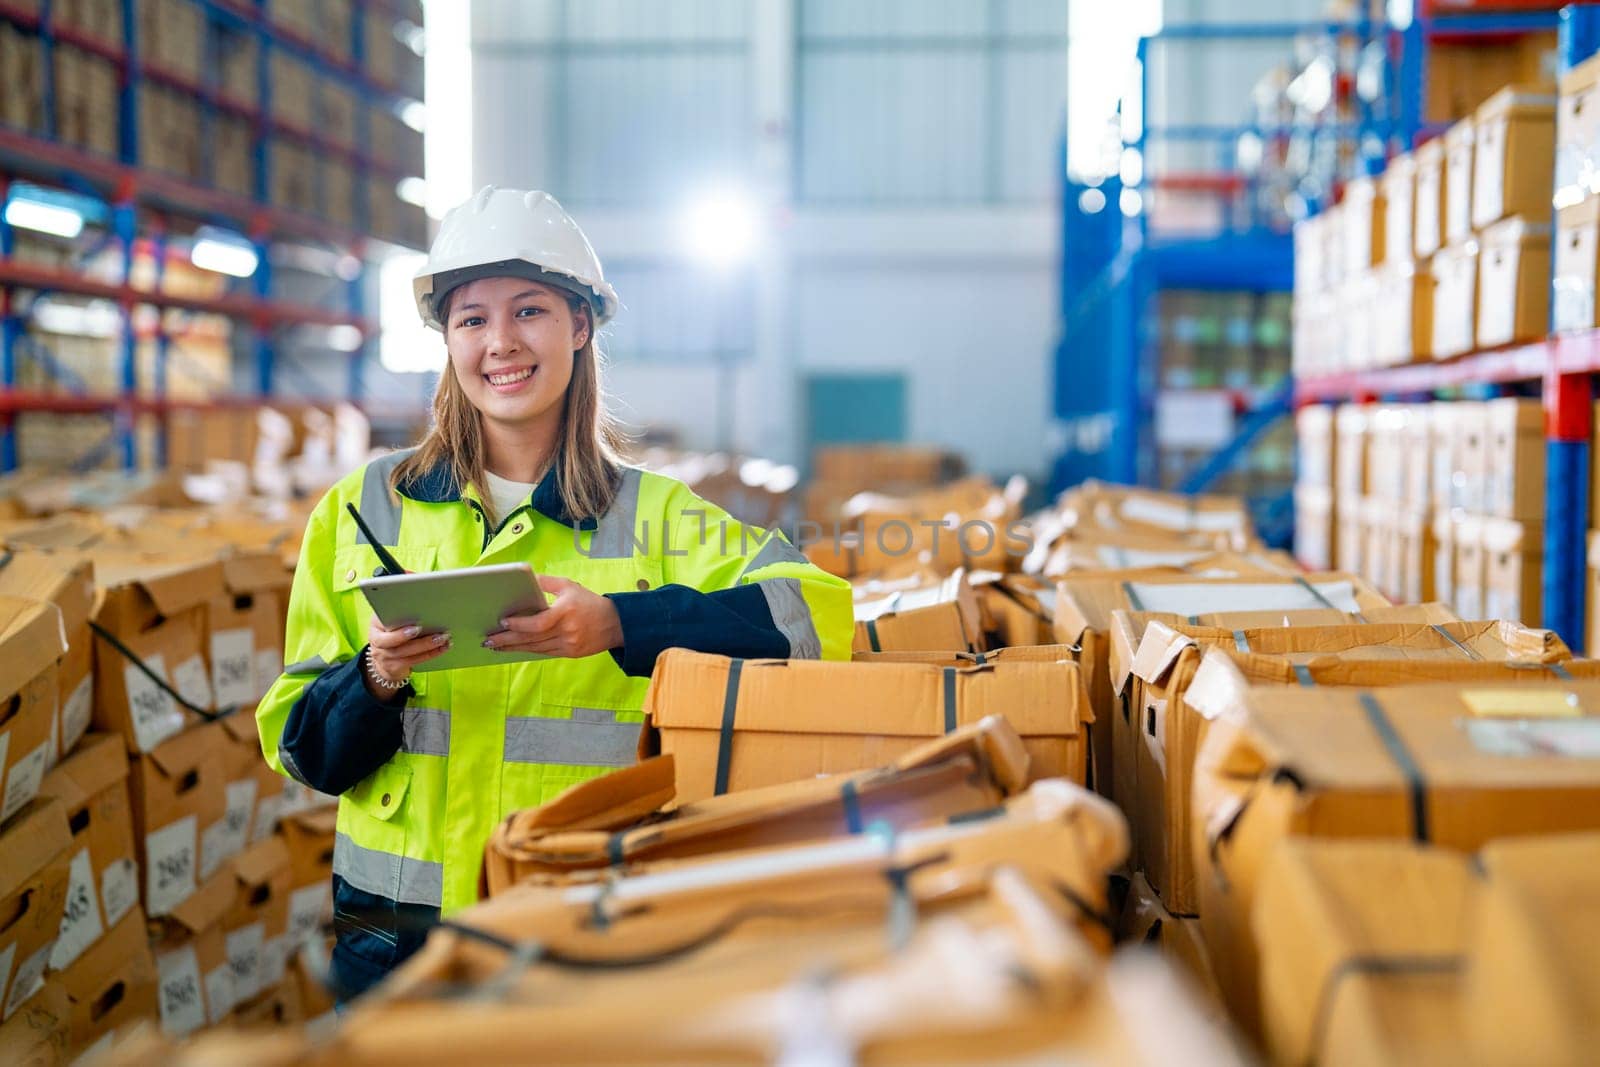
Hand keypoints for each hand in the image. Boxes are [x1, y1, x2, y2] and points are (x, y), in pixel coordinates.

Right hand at [364, 616, 450, 697]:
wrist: (385, 662)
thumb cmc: (395, 634)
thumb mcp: (393, 622)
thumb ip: (404, 615)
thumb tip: (429, 606)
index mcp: (376, 623)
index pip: (381, 618)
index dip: (394, 619)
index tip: (414, 620)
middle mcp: (375, 639)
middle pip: (391, 639)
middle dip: (409, 635)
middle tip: (428, 629)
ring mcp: (383, 655)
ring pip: (403, 651)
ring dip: (426, 645)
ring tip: (443, 637)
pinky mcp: (393, 667)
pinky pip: (412, 661)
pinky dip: (430, 654)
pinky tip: (443, 647)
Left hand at [482, 575, 623, 658]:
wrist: (615, 624)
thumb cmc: (589, 602)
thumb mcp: (569, 586)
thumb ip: (546, 582)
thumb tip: (524, 577)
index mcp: (565, 612)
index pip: (538, 623)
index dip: (519, 624)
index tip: (502, 622)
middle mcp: (566, 631)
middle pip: (531, 639)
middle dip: (507, 639)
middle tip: (488, 640)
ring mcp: (568, 645)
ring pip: (535, 649)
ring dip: (513, 647)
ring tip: (495, 646)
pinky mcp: (570, 654)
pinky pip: (544, 653)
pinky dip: (528, 650)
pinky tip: (515, 649)